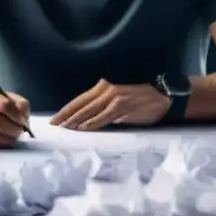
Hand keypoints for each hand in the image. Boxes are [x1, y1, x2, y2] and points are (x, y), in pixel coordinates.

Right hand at [0, 83, 30, 148]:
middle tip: (21, 130)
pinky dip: (0, 143)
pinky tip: (2, 139)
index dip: (17, 114)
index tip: (24, 119)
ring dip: (9, 138)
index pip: (3, 105)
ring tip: (14, 135)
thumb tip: (25, 117)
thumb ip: (15, 101)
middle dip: (14, 128)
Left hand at [50, 79, 170, 130]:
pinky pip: (103, 116)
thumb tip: (84, 121)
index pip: (79, 100)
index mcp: (103, 88)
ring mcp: (113, 97)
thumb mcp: (117, 103)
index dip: (65, 110)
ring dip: (75, 120)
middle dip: (66, 115)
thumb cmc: (139, 103)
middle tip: (54, 125)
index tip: (54, 119)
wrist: (161, 99)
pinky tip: (83, 127)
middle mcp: (106, 90)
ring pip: (89, 110)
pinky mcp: (121, 106)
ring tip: (65, 128)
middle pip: (80, 104)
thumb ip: (102, 109)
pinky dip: (92, 122)